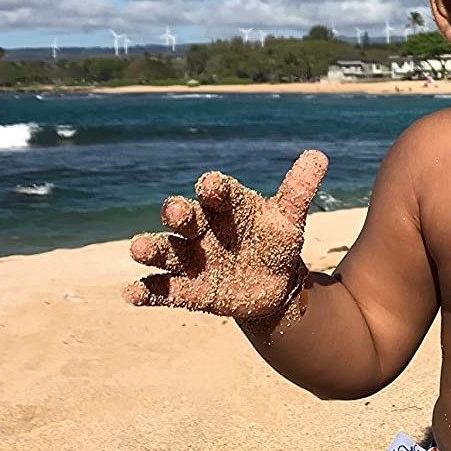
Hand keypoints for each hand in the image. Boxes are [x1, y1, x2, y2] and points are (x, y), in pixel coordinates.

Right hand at [123, 150, 327, 316]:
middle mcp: (202, 228)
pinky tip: (132, 294)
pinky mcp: (188, 289)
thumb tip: (318, 156)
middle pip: (184, 217)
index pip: (218, 192)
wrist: (272, 283)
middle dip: (177, 213)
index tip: (213, 185)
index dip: (214, 188)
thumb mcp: (289, 218)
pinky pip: (163, 290)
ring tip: (139, 249)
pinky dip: (147, 292)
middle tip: (175, 212)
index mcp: (225, 206)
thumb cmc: (276, 242)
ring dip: (151, 249)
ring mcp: (191, 258)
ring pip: (166, 250)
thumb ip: (298, 190)